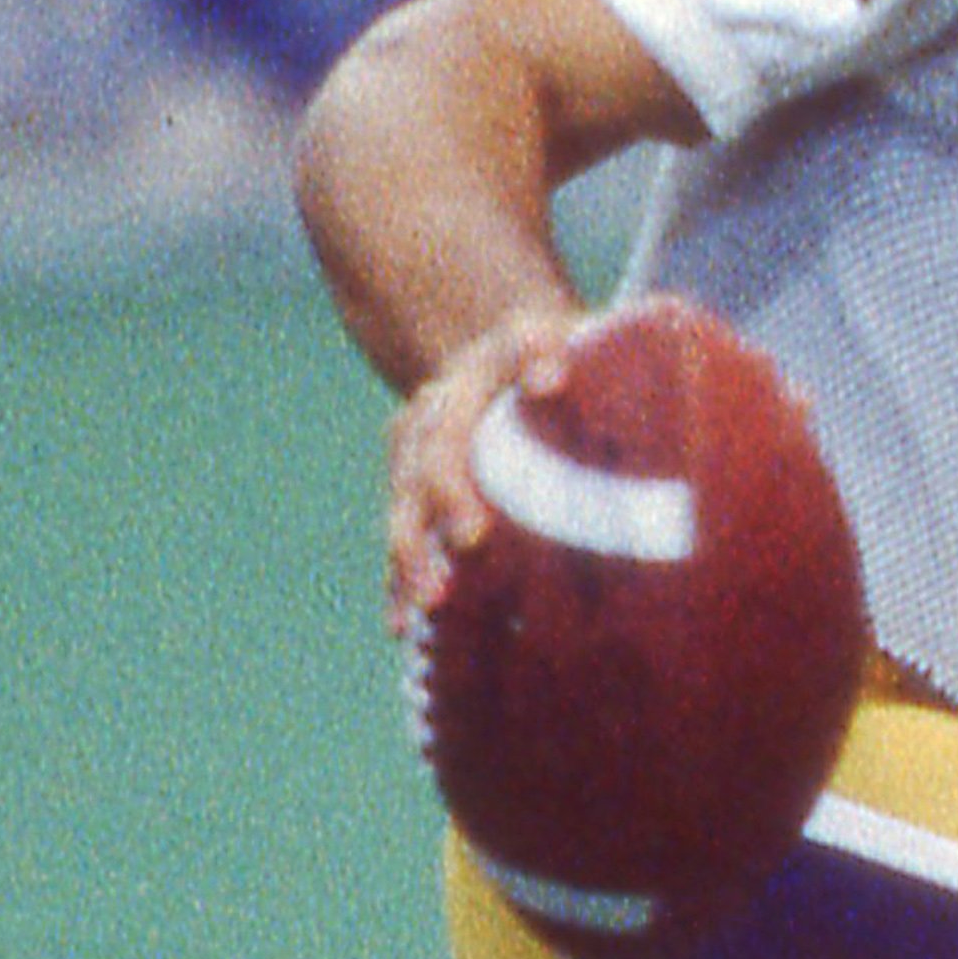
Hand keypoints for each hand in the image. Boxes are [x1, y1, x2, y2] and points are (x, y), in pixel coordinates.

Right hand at [382, 302, 583, 630]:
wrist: (519, 354)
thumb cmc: (557, 352)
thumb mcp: (554, 335)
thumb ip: (545, 348)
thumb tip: (549, 377)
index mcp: (456, 392)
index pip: (444, 440)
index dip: (452, 490)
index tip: (471, 537)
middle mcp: (426, 425)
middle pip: (415, 488)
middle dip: (425, 539)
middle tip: (445, 589)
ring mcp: (417, 461)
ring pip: (403, 518)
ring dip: (408, 566)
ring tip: (422, 611)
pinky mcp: (421, 495)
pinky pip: (406, 540)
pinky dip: (400, 581)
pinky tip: (403, 624)